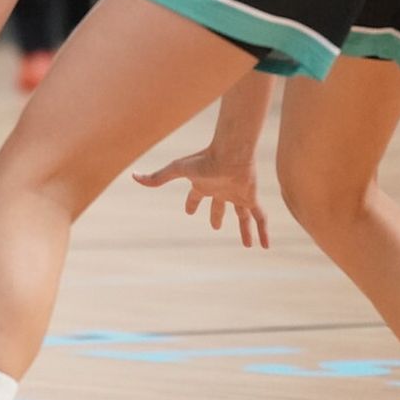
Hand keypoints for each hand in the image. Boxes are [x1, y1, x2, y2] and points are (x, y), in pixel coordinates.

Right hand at [133, 145, 269, 247]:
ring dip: (245, 230)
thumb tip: (134, 177)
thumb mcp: (176, 171)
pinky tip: (265, 246)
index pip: (195, 197)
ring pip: (243, 216)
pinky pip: (259, 218)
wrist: (230, 153)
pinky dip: (263, 231)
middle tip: (216, 227)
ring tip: (248, 245)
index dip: (191, 204)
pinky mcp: (251, 198)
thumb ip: (157, 177)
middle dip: (217, 216)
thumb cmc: (204, 159)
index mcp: (204, 184)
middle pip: (219, 207)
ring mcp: (237, 195)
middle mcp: (221, 190)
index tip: (188, 211)